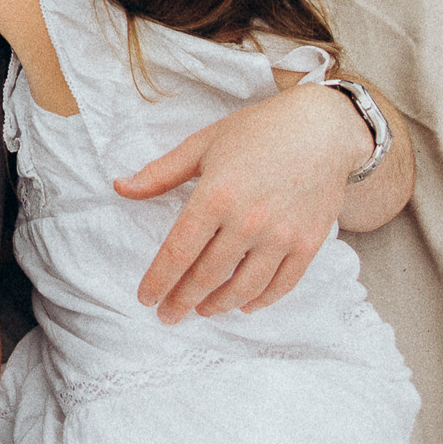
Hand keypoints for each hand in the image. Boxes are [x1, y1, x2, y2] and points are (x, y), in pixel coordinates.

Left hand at [114, 83, 369, 323]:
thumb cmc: (258, 131)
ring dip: (218, 305)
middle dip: (183, 301)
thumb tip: (120, 187)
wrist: (322, 128)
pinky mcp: (309, 244)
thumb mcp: (203, 144)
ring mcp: (282, 236)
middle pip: (207, 276)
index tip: (146, 298)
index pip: (178, 251)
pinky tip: (244, 304)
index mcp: (216, 195)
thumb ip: (161, 173)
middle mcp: (248, 221)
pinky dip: (260, 300)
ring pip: (243, 288)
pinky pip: (281, 285)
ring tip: (202, 310)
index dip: (158, 280)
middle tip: (168, 315)